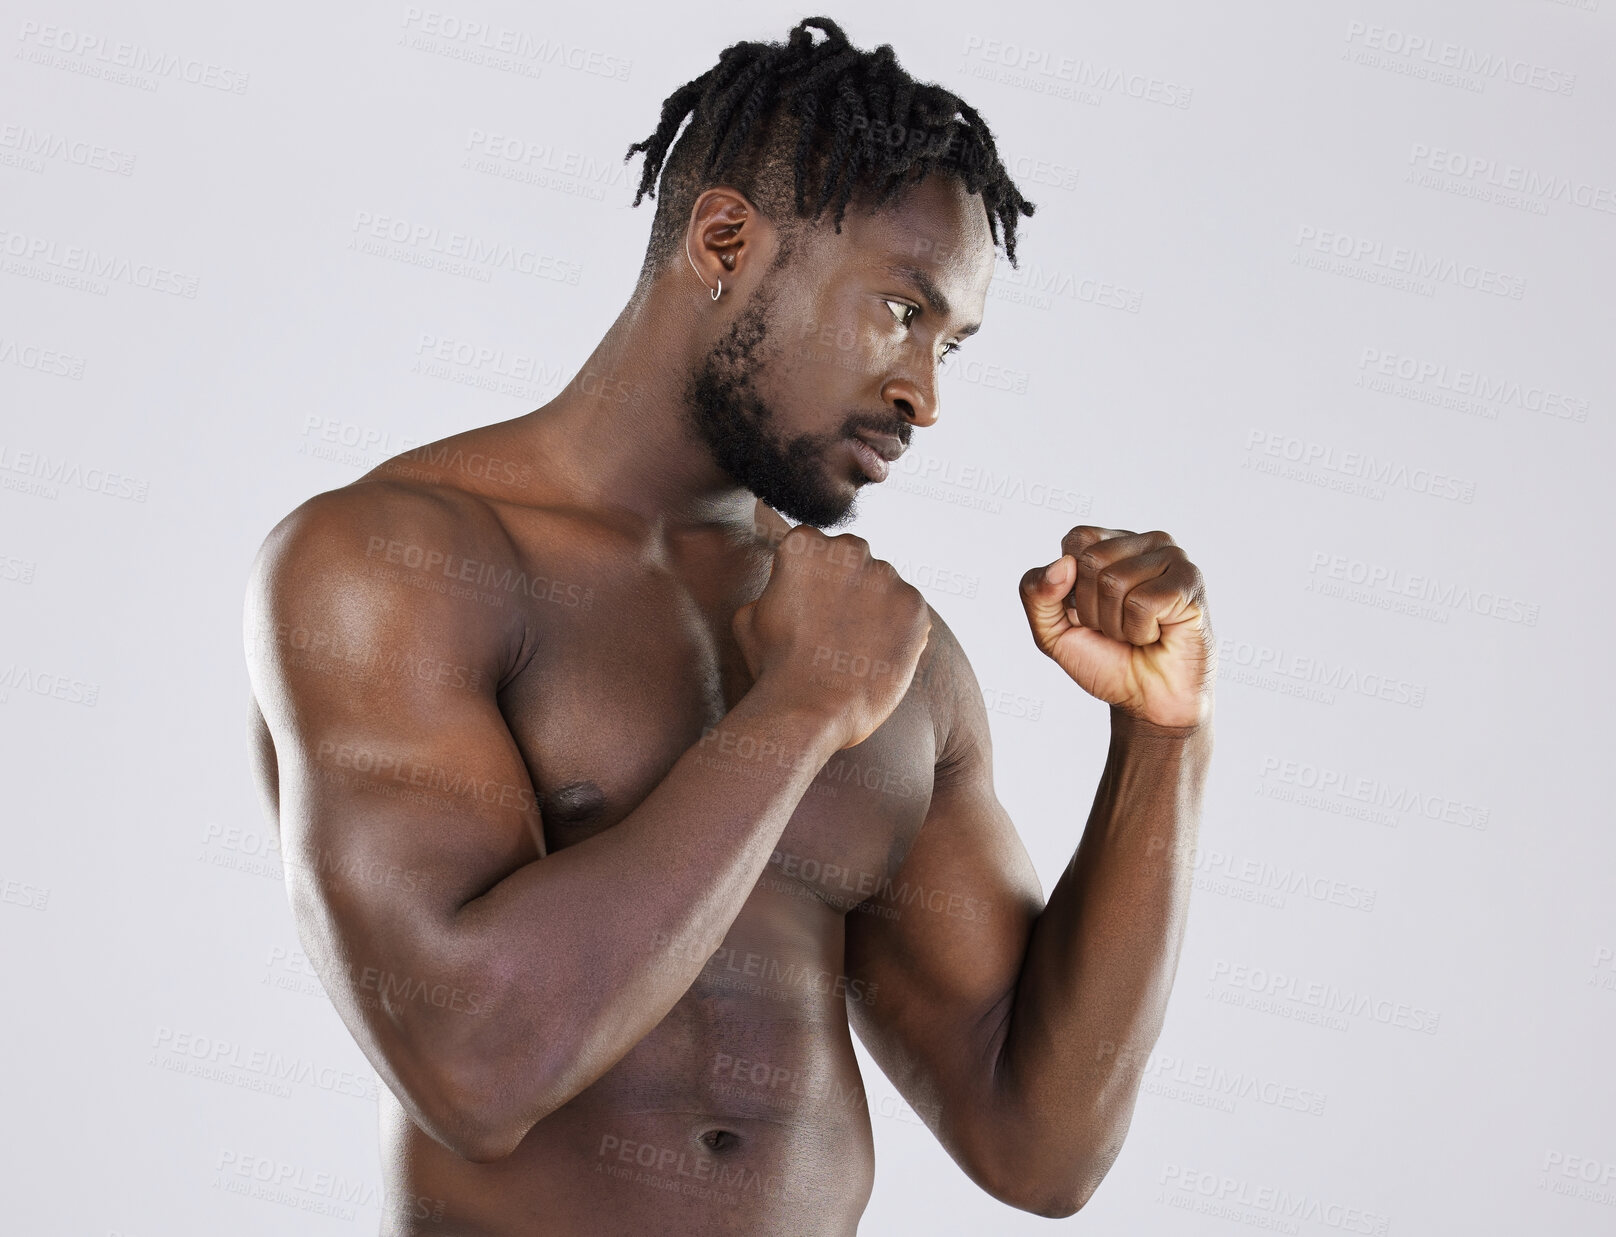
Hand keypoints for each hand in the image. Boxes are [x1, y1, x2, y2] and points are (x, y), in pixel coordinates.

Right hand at [734, 526, 931, 749]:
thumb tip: (785, 586)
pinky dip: (898, 629)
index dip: (811, 579)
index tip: (809, 606)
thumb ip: (773, 588)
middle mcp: (849, 549)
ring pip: (883, 584)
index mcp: (804, 544)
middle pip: (852, 558)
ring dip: (874, 606)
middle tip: (834, 626)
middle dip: (846, 584)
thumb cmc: (774, 666)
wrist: (811, 708)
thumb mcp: (748, 617)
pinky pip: (908, 610)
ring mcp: (886, 576)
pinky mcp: (914, 605)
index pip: (814, 547)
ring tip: (856, 646)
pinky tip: (876, 655)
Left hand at [1018, 526, 1212, 728]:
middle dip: (1092, 609)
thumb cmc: (1106, 660)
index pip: (1076, 540)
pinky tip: (1156, 636)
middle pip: (1092, 561)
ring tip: (1136, 634)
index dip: (1071, 587)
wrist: (1147, 702)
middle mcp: (1145, 543)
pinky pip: (1142, 603)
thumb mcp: (1051, 630)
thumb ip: (1035, 593)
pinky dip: (1139, 632)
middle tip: (1116, 629)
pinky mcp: (1190, 582)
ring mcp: (1172, 558)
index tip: (1090, 612)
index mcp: (1112, 543)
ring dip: (1116, 625)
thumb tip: (1064, 564)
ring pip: (1115, 581)